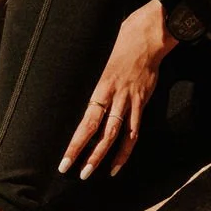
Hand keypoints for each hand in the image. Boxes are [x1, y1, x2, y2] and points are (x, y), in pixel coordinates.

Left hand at [59, 0, 176, 180]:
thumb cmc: (118, 44)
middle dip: (85, 153)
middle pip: (99, 131)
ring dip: (104, 155)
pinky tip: (117, 164)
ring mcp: (129, 101)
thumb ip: (86, 81)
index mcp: (98, 86)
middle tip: (72, 170)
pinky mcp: (142, 102)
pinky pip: (134, 130)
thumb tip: (68, 95)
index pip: (84, 121)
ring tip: (93, 172)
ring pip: (116, 134)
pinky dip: (126, 149)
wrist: (146, 38)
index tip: (63, 158)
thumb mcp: (96, 60)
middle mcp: (113, 96)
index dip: (74, 142)